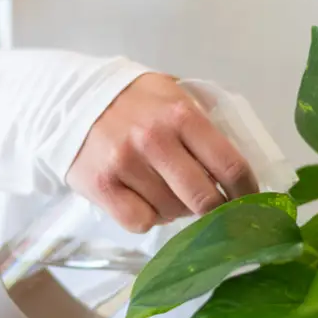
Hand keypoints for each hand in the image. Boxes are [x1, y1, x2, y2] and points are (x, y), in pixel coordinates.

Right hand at [67, 73, 257, 232]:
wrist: (68, 99)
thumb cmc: (133, 101)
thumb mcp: (174, 95)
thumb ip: (205, 124)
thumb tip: (239, 169)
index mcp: (181, 115)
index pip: (231, 165)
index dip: (247, 192)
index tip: (249, 201)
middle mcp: (154, 139)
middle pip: (205, 199)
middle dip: (217, 210)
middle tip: (215, 208)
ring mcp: (126, 164)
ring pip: (173, 212)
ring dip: (178, 209)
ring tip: (167, 190)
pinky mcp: (102, 186)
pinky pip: (141, 222)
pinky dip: (148, 217)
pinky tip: (143, 199)